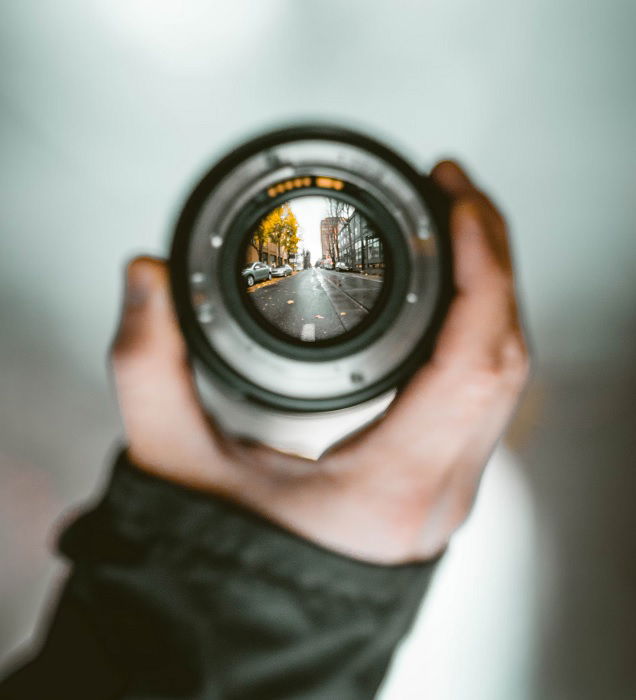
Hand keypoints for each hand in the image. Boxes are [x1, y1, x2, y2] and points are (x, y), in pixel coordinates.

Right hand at [111, 162, 528, 564]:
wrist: (251, 621)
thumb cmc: (225, 562)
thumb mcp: (174, 464)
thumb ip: (148, 368)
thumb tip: (146, 280)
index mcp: (391, 484)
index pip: (472, 364)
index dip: (480, 271)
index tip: (456, 204)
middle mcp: (439, 487)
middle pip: (506, 358)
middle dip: (492, 260)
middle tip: (454, 194)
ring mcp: (451, 485)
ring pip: (507, 376)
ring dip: (494, 294)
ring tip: (461, 229)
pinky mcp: (444, 478)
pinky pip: (489, 394)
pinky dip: (482, 332)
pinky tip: (458, 298)